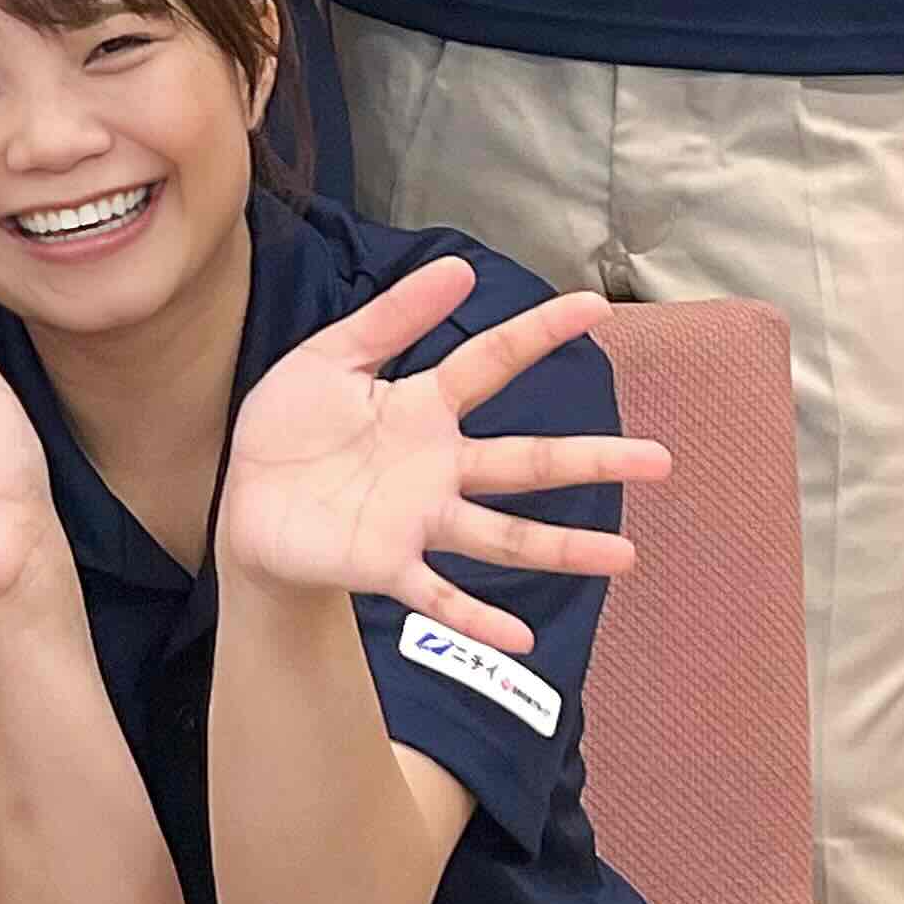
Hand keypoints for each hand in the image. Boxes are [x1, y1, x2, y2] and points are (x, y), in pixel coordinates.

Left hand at [214, 254, 664, 657]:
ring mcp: (418, 521)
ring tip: (623, 555)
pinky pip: (437, 596)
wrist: (244, 499)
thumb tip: (460, 266)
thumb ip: (392, 316)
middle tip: (660, 459)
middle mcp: (437, 467)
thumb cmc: (291, 427)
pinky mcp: (385, 564)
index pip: (491, 361)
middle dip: (591, 459)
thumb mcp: (332, 356)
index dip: (540, 332)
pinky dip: (475, 618)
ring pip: (502, 536)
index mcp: (423, 408)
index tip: (597, 306)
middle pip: (526, 461)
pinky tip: (518, 637)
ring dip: (561, 547)